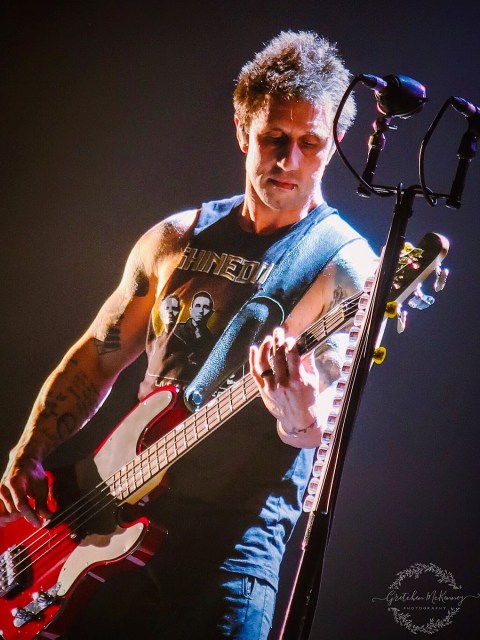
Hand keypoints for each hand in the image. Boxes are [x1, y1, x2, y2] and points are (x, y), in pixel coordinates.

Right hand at [0, 449, 51, 526]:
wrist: (23, 461)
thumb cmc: (32, 472)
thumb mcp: (41, 485)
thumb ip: (42, 503)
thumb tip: (47, 517)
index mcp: (15, 483)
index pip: (21, 505)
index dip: (30, 516)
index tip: (38, 523)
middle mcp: (3, 488)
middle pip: (13, 512)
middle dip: (25, 515)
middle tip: (33, 510)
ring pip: (5, 516)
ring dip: (15, 517)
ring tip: (24, 510)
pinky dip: (5, 519)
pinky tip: (13, 516)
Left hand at [249, 327, 320, 443]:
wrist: (298, 421)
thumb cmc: (309, 399)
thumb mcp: (313, 381)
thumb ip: (308, 362)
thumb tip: (305, 344)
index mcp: (298, 380)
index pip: (292, 356)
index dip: (290, 344)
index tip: (290, 338)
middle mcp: (283, 383)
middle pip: (278, 357)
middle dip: (278, 341)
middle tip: (278, 331)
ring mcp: (271, 387)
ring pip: (264, 363)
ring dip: (264, 348)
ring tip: (268, 339)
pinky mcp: (263, 391)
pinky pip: (255, 373)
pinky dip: (252, 360)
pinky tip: (253, 348)